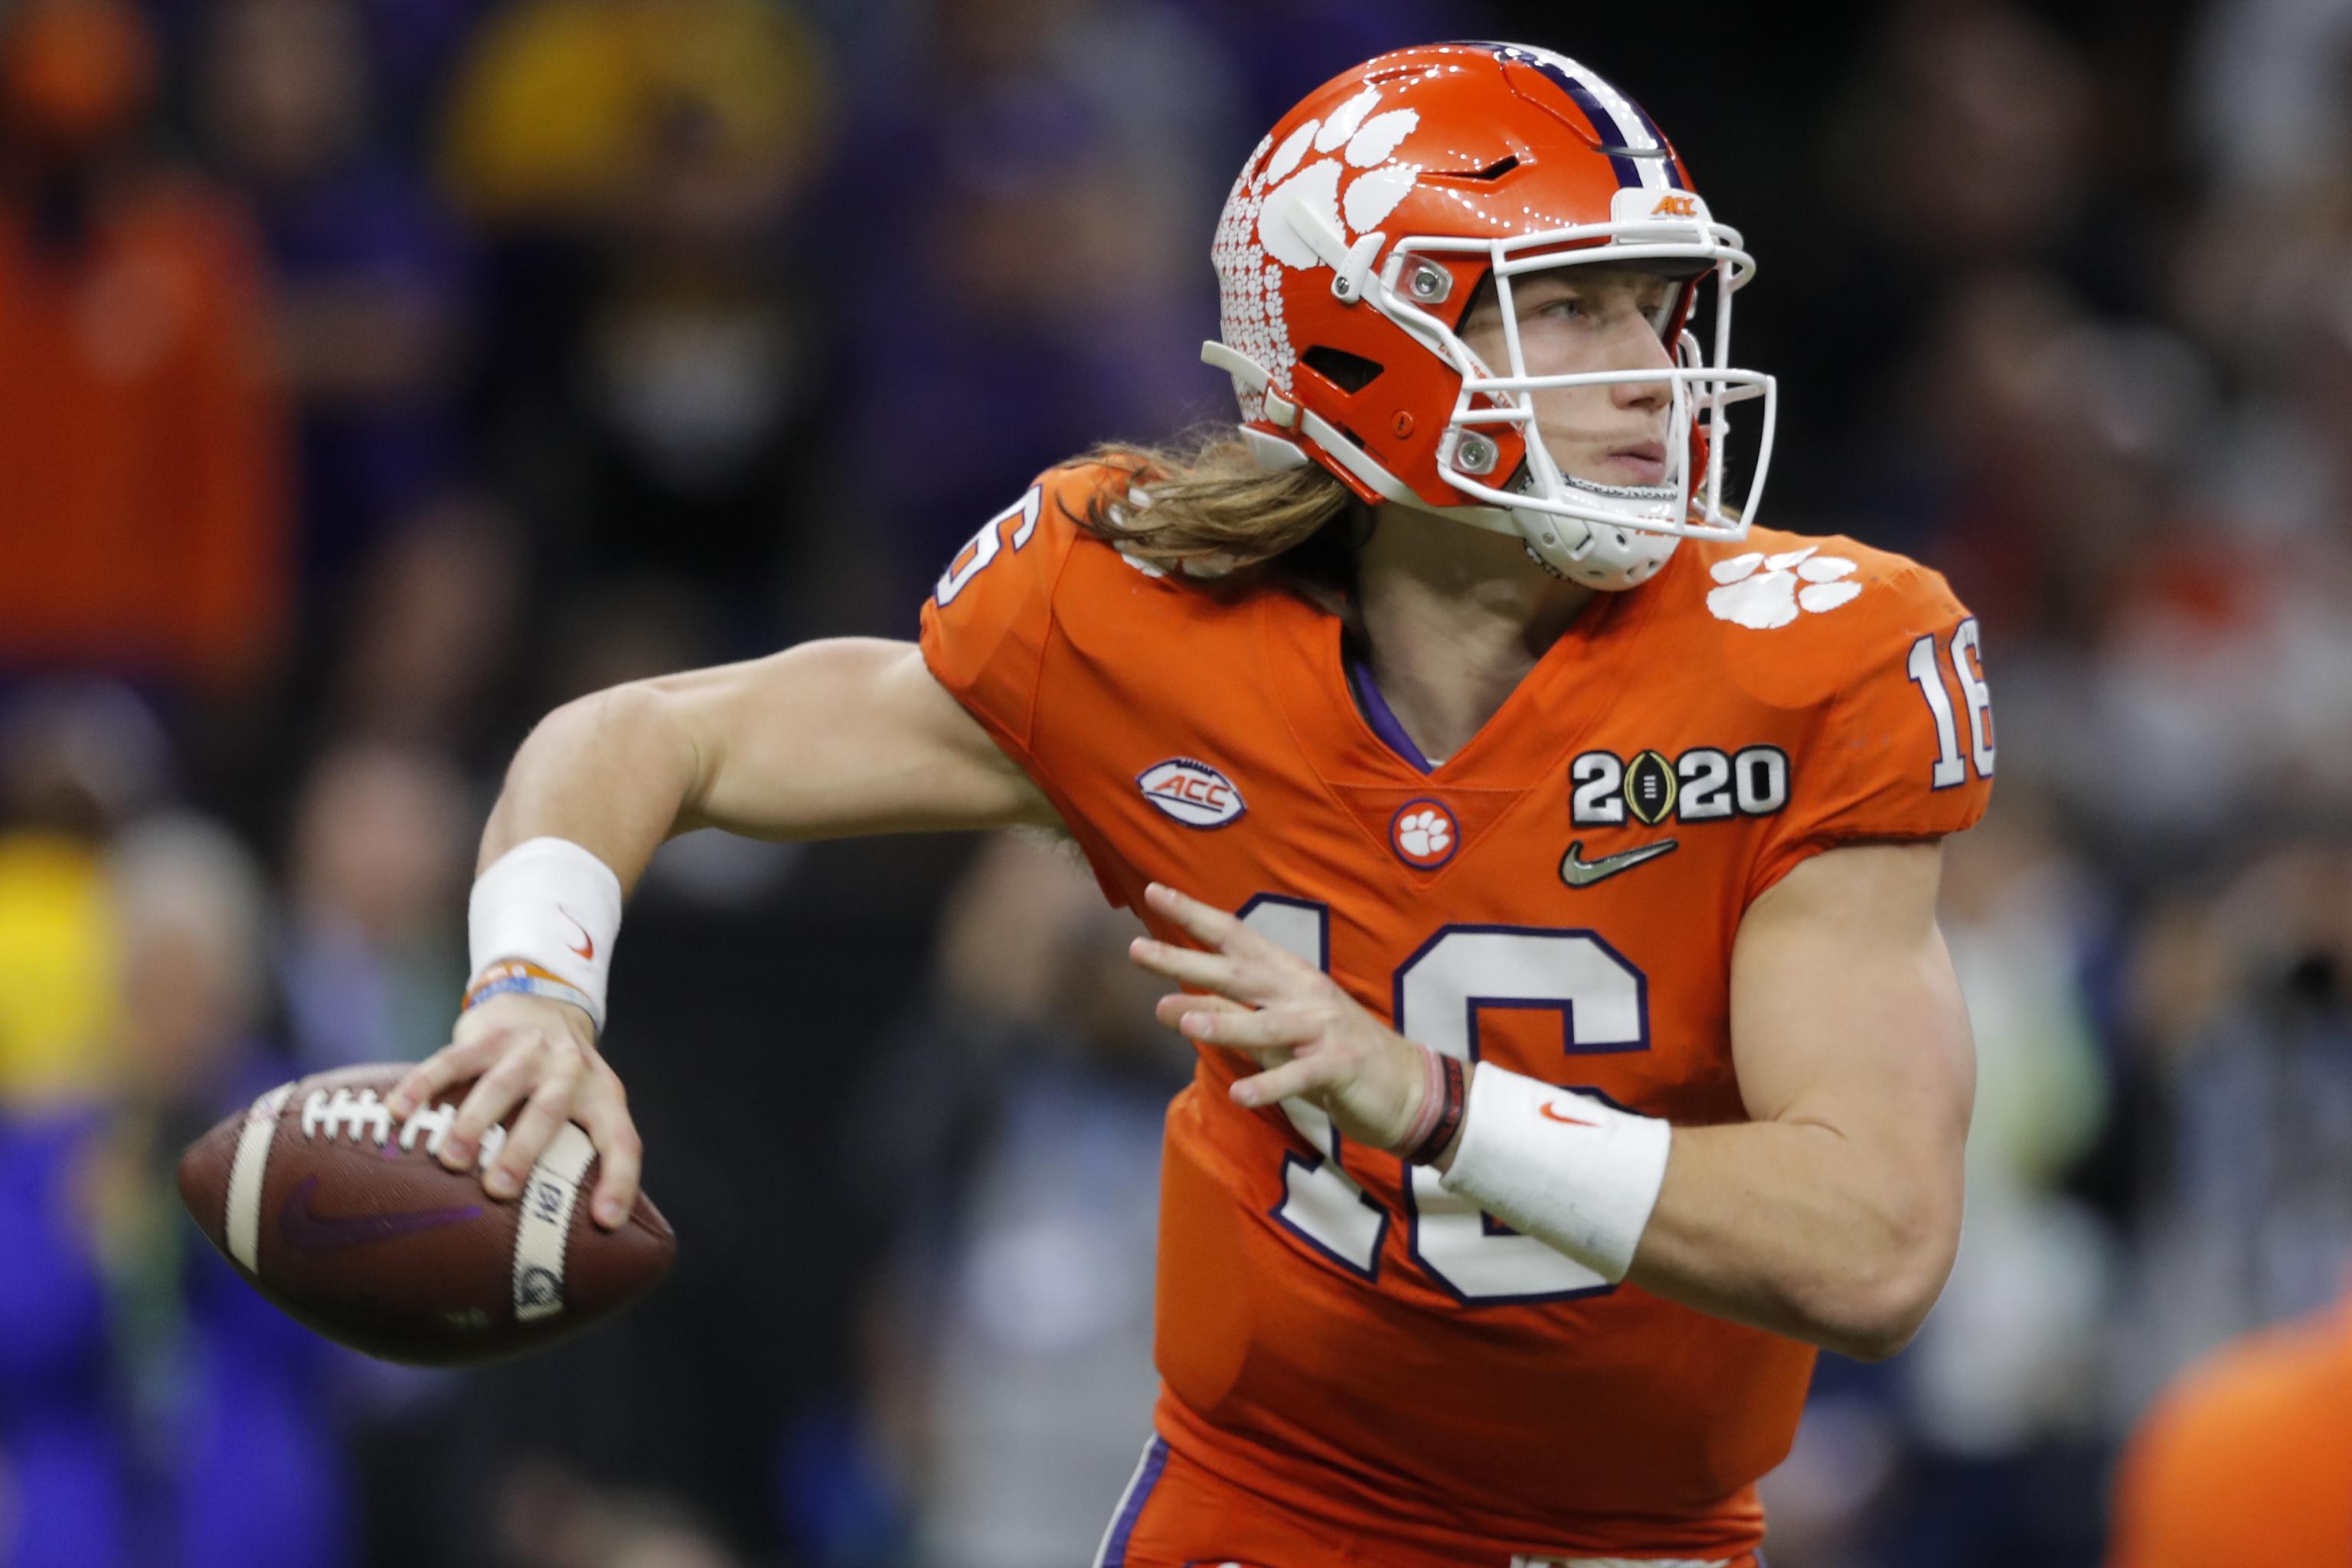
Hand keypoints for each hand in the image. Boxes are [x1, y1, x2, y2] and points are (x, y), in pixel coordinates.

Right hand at [387, 993, 641, 1228]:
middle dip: (522, 1151)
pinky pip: (452, 1060)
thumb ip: (578, 1154)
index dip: (620, 1181)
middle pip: (550, 1111)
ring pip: (501, 1084)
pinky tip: (399, 1113)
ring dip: (474, 1123)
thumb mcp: (588, 1106)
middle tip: (497, 1189)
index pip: (622, 1141)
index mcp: (603, 1096)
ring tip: (451, 1160)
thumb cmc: (562, 1080)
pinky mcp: (487, 1035)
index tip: (605, 1221)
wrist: (543, 1003)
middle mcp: (571, 1069)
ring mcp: (528, 1049)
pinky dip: (423, 1086)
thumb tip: (555, 1234)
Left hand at [1128, 882, 1435, 1151]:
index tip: (1155, 892)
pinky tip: (1240, 1096)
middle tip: (1137, 951)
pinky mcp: (1340, 1066)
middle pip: (1239, 974)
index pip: (1235, 937)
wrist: (1406, 1085)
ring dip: (1226, 1023)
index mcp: (1287, 975)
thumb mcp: (1269, 1033)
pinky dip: (1270, 1084)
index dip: (1195, 914)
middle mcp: (1303, 992)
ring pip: (1268, 1024)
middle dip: (1188, 961)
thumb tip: (1162, 1005)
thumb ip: (1222, 1016)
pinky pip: (1299, 1076)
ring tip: (1183, 1025)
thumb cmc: (1328, 1054)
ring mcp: (1323, 1028)